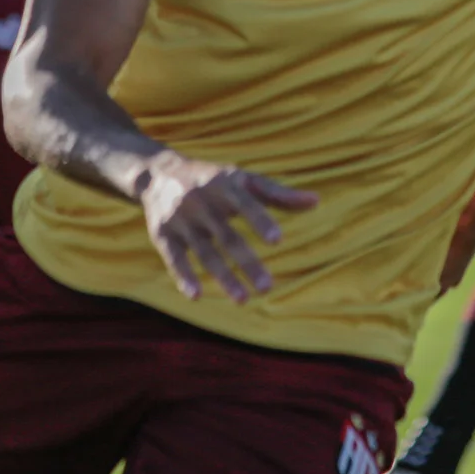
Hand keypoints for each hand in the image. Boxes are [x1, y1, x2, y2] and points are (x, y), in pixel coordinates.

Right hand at [136, 152, 317, 303]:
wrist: (158, 173)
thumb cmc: (213, 179)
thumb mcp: (242, 179)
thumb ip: (277, 194)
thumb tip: (316, 202)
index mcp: (225, 185)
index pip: (245, 204)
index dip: (260, 221)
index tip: (278, 240)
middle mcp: (201, 202)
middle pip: (227, 236)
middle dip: (246, 262)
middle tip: (268, 287)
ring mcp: (181, 219)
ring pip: (204, 252)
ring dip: (223, 277)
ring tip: (243, 300)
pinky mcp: (163, 234)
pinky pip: (174, 257)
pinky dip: (183, 276)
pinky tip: (197, 295)